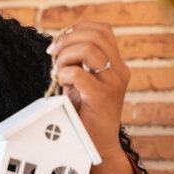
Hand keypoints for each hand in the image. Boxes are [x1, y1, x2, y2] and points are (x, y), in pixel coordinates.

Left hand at [47, 21, 135, 173]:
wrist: (97, 144)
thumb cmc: (85, 113)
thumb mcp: (82, 81)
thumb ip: (77, 62)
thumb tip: (58, 43)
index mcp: (116, 64)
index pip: (102, 29)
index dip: (78, 29)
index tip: (60, 43)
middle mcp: (119, 70)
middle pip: (95, 35)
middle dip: (67, 40)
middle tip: (53, 55)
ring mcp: (114, 82)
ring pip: (89, 49)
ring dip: (66, 56)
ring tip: (59, 71)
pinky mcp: (103, 96)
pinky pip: (79, 73)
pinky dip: (64, 74)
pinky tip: (61, 84)